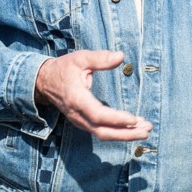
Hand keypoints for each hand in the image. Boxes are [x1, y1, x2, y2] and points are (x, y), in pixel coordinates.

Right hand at [35, 50, 152, 140]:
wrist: (44, 82)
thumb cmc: (63, 68)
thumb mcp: (80, 58)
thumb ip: (100, 58)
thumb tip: (120, 56)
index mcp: (76, 99)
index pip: (97, 114)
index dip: (116, 119)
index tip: (133, 119)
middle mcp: (77, 115)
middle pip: (103, 131)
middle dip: (126, 133)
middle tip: (146, 130)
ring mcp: (80, 121)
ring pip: (103, 134)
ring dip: (124, 134)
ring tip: (145, 130)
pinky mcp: (83, 122)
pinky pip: (101, 131)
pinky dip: (117, 132)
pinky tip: (132, 127)